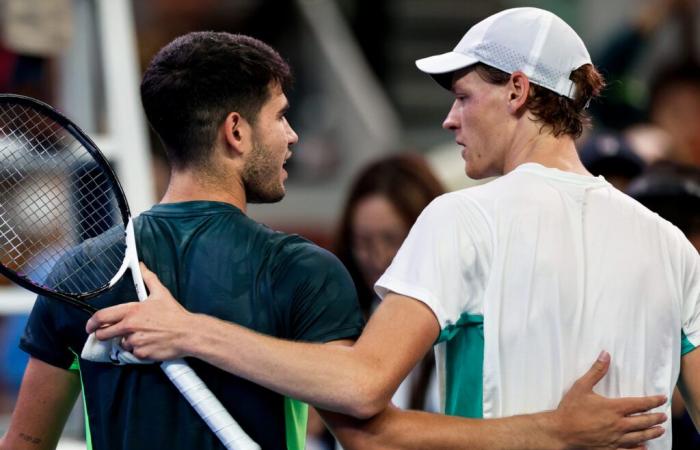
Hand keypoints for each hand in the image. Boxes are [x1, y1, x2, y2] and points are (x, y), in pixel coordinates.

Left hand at [85, 263, 194, 360]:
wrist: (188, 333)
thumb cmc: (174, 314)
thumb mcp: (161, 293)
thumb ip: (148, 278)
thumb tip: (141, 265)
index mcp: (131, 311)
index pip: (102, 317)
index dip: (92, 323)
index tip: (90, 326)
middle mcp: (129, 327)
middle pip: (104, 334)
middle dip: (103, 335)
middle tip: (109, 334)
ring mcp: (134, 342)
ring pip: (121, 344)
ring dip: (127, 342)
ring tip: (141, 336)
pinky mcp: (141, 354)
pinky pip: (133, 354)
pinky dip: (138, 350)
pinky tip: (148, 344)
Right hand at [551, 351, 666, 449]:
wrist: (560, 431)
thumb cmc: (570, 409)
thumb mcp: (581, 386)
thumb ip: (596, 371)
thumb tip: (605, 355)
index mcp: (613, 408)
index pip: (640, 404)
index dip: (653, 401)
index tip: (662, 399)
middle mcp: (618, 424)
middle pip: (643, 421)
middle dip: (655, 418)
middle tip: (663, 416)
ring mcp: (615, 438)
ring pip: (639, 436)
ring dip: (651, 433)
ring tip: (659, 430)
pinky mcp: (609, 448)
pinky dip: (638, 449)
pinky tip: (644, 447)